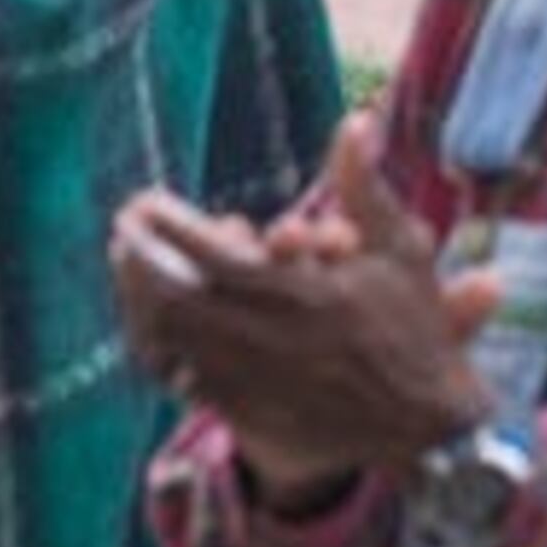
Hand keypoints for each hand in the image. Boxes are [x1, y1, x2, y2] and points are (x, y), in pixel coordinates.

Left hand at [111, 113, 500, 502]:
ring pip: (173, 341)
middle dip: (140, 263)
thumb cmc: (414, 331)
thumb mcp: (400, 250)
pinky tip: (149, 327)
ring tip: (128, 273)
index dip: (168, 228)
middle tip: (121, 237)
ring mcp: (254, 380)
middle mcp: (269, 338)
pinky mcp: (248, 412)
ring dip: (141, 302)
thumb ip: (365, 186)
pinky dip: (161, 350)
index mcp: (300, 292)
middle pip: (176, 298)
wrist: (426, 426)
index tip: (143, 203)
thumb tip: (355, 119)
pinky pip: (186, 380)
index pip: (211, 255)